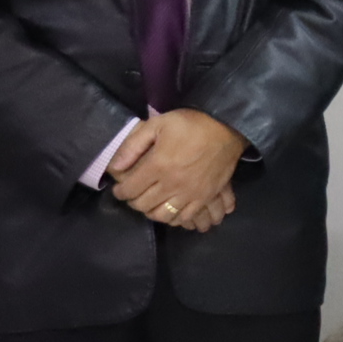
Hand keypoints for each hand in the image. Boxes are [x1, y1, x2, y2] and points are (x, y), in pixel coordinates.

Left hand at [108, 110, 247, 231]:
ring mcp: (190, 193)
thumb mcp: (157, 125)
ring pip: (163, 215)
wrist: (227, 128)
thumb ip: (133, 145)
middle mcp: (172, 183)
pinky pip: (185, 217)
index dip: (120, 192)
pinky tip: (171, 208)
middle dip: (133, 201)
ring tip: (151, 203)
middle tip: (134, 194)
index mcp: (158, 165)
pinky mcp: (205, 197)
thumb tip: (115, 168)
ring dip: (152, 211)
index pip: (130, 189)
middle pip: (143, 205)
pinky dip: (174, 217)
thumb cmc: (190, 124)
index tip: (120, 188)